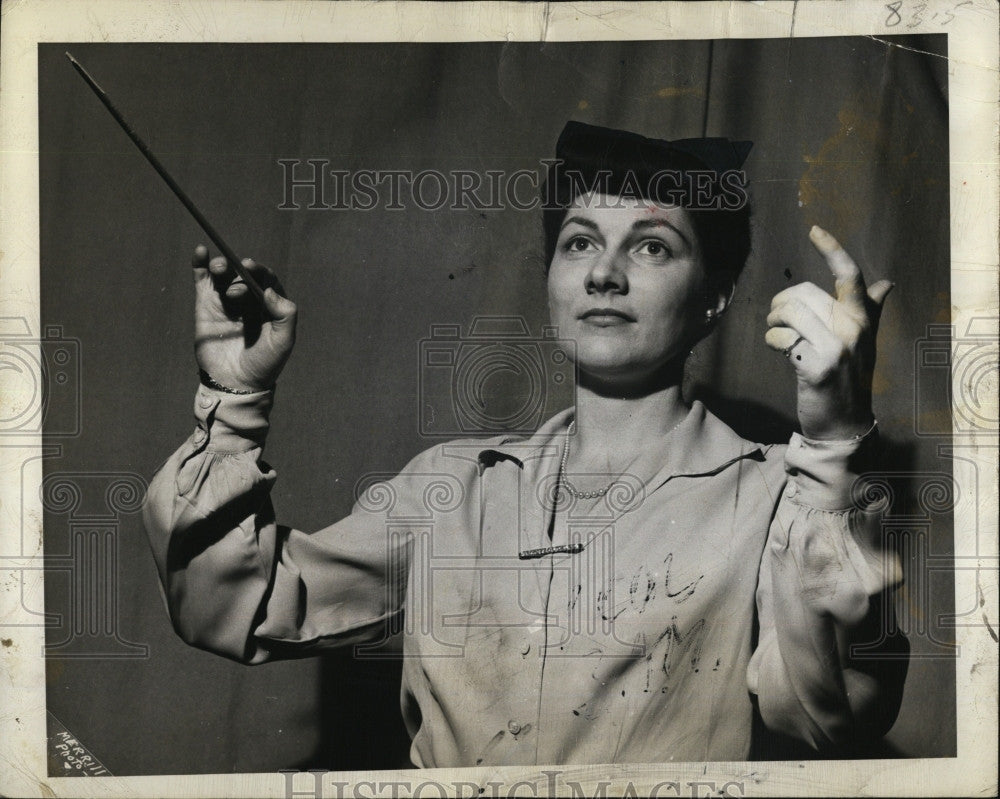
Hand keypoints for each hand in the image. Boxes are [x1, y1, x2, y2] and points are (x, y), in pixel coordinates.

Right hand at [192, 245, 296, 391]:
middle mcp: (248, 301)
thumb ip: (284, 314)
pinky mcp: (206, 307)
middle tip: (236, 291)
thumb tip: (269, 291)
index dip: (259, 271)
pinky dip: (200, 265)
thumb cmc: (264, 364)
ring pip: (224, 275)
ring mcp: (226, 302)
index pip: (266, 280)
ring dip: (221, 265)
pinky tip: (201, 252)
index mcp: (269, 306)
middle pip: (243, 275)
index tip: (250, 268)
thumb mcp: (283, 341)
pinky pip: (203, 282)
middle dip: (239, 275)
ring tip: (219, 267)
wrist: (235, 383)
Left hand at [765, 226, 892, 439]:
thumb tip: (885, 284)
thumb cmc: (848, 377)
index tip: (814, 230)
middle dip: (781, 304)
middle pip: (802, 292)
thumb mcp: (864, 341)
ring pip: (789, 312)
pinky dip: (773, 342)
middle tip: (778, 320)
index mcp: (863, 318)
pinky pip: (781, 339)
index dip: (831, 249)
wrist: (844, 421)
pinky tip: (781, 352)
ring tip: (777, 334)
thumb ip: (871, 310)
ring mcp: (837, 347)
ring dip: (773, 322)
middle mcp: (853, 328)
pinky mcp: (816, 366)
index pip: (849, 275)